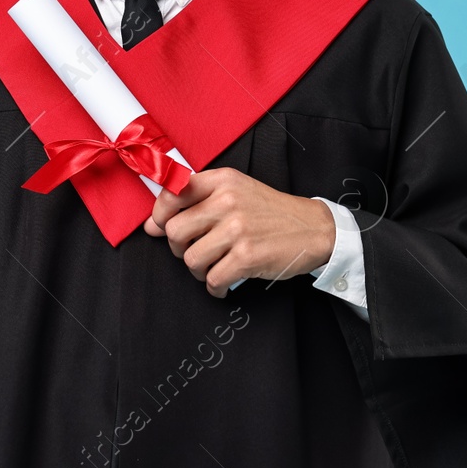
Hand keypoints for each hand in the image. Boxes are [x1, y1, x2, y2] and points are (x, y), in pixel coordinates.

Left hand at [143, 166, 336, 297]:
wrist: (314, 228)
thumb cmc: (270, 212)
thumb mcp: (236, 191)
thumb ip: (195, 202)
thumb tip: (151, 226)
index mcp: (222, 180)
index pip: (172, 193)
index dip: (160, 216)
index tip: (163, 228)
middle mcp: (227, 201)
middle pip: (174, 231)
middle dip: (180, 249)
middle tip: (197, 251)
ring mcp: (237, 229)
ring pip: (191, 259)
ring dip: (199, 271)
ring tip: (214, 267)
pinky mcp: (247, 256)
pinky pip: (212, 279)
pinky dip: (216, 287)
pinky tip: (225, 283)